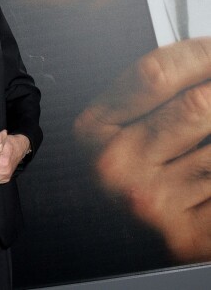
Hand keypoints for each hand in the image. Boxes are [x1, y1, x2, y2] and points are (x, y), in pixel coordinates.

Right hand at [74, 37, 210, 261]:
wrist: (122, 241)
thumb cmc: (125, 175)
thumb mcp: (119, 125)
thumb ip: (150, 91)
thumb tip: (205, 57)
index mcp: (94, 129)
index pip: (154, 73)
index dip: (200, 53)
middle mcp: (116, 165)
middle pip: (198, 103)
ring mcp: (151, 202)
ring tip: (203, 140)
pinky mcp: (188, 235)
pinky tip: (207, 169)